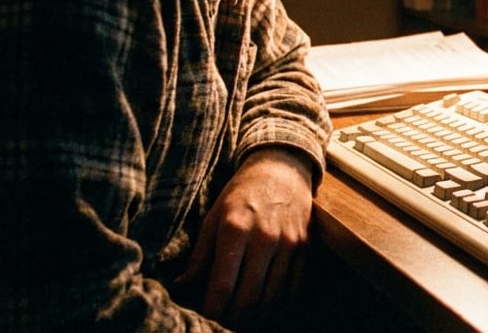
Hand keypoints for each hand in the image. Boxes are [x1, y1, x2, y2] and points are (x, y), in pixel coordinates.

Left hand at [179, 147, 315, 323]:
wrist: (282, 169)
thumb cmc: (242, 194)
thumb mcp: (214, 217)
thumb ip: (200, 255)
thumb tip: (182, 286)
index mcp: (235, 229)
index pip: (222, 285)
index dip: (212, 309)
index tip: (206, 316)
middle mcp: (264, 238)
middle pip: (249, 298)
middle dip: (233, 317)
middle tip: (224, 318)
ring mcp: (288, 244)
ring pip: (272, 298)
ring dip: (256, 313)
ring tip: (243, 312)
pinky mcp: (305, 247)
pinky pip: (293, 288)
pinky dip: (279, 303)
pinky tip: (266, 302)